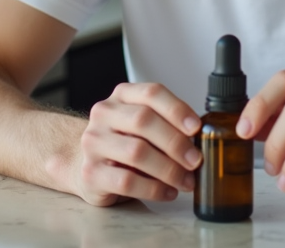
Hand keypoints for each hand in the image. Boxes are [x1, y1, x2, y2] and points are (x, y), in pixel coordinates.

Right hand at [72, 82, 202, 205]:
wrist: (83, 162)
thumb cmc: (122, 142)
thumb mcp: (141, 124)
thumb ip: (166, 124)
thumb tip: (201, 139)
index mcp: (122, 96)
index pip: (152, 93)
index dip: (177, 109)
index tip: (196, 128)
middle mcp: (105, 114)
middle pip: (144, 121)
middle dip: (175, 142)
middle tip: (195, 160)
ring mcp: (94, 143)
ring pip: (136, 152)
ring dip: (168, 169)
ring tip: (185, 180)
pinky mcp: (90, 172)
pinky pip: (127, 181)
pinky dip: (153, 189)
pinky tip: (167, 192)